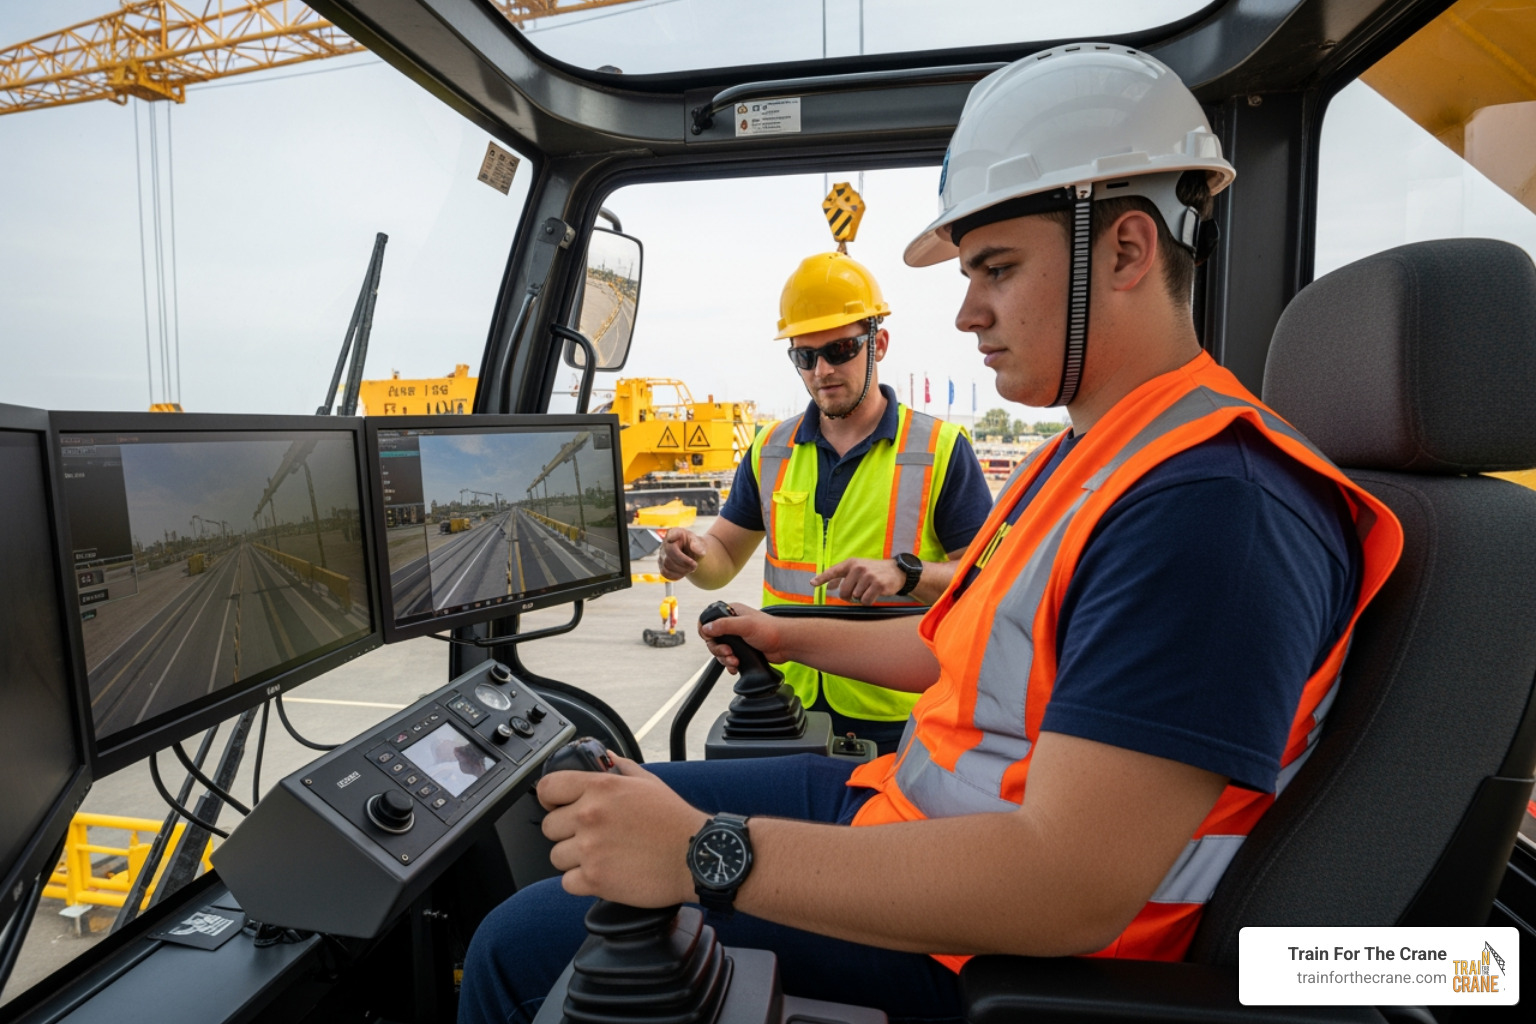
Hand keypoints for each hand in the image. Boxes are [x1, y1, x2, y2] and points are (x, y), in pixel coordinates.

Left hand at [538, 754, 706, 905]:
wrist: (695, 856)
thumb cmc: (675, 821)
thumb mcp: (648, 782)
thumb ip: (620, 767)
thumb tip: (605, 757)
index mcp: (601, 788)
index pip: (548, 788)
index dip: (548, 798)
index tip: (555, 806)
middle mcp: (590, 816)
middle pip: (549, 827)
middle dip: (565, 832)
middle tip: (589, 836)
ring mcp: (590, 849)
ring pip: (556, 857)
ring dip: (574, 859)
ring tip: (601, 856)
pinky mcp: (595, 880)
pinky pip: (567, 882)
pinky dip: (582, 882)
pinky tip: (604, 873)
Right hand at [658, 528, 704, 580]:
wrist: (692, 554)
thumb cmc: (694, 546)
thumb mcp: (699, 542)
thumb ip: (698, 545)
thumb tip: (698, 551)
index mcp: (674, 533)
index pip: (671, 535)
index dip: (671, 537)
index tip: (671, 539)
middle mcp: (665, 543)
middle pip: (669, 555)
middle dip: (684, 563)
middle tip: (694, 566)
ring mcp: (662, 555)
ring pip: (666, 566)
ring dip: (681, 571)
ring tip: (690, 569)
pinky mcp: (662, 565)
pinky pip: (665, 573)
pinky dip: (676, 576)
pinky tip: (683, 573)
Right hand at [698, 603, 786, 672]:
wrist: (785, 644)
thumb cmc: (770, 630)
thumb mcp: (745, 625)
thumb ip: (724, 625)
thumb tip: (706, 628)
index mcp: (731, 613)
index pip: (708, 620)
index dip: (707, 632)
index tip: (711, 640)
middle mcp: (732, 625)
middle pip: (712, 639)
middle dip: (719, 650)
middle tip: (729, 653)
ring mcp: (736, 638)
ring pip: (720, 651)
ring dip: (725, 659)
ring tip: (735, 661)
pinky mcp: (741, 650)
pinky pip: (728, 659)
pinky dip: (730, 664)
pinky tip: (735, 667)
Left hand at [810, 557, 905, 604]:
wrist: (897, 571)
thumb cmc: (874, 571)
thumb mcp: (858, 569)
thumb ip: (843, 577)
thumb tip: (829, 587)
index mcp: (851, 563)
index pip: (834, 571)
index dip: (822, 578)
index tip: (812, 583)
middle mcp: (858, 568)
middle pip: (844, 592)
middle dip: (849, 596)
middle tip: (857, 592)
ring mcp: (868, 576)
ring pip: (855, 597)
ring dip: (861, 597)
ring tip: (869, 589)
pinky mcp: (878, 584)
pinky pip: (866, 601)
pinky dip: (868, 601)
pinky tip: (874, 594)